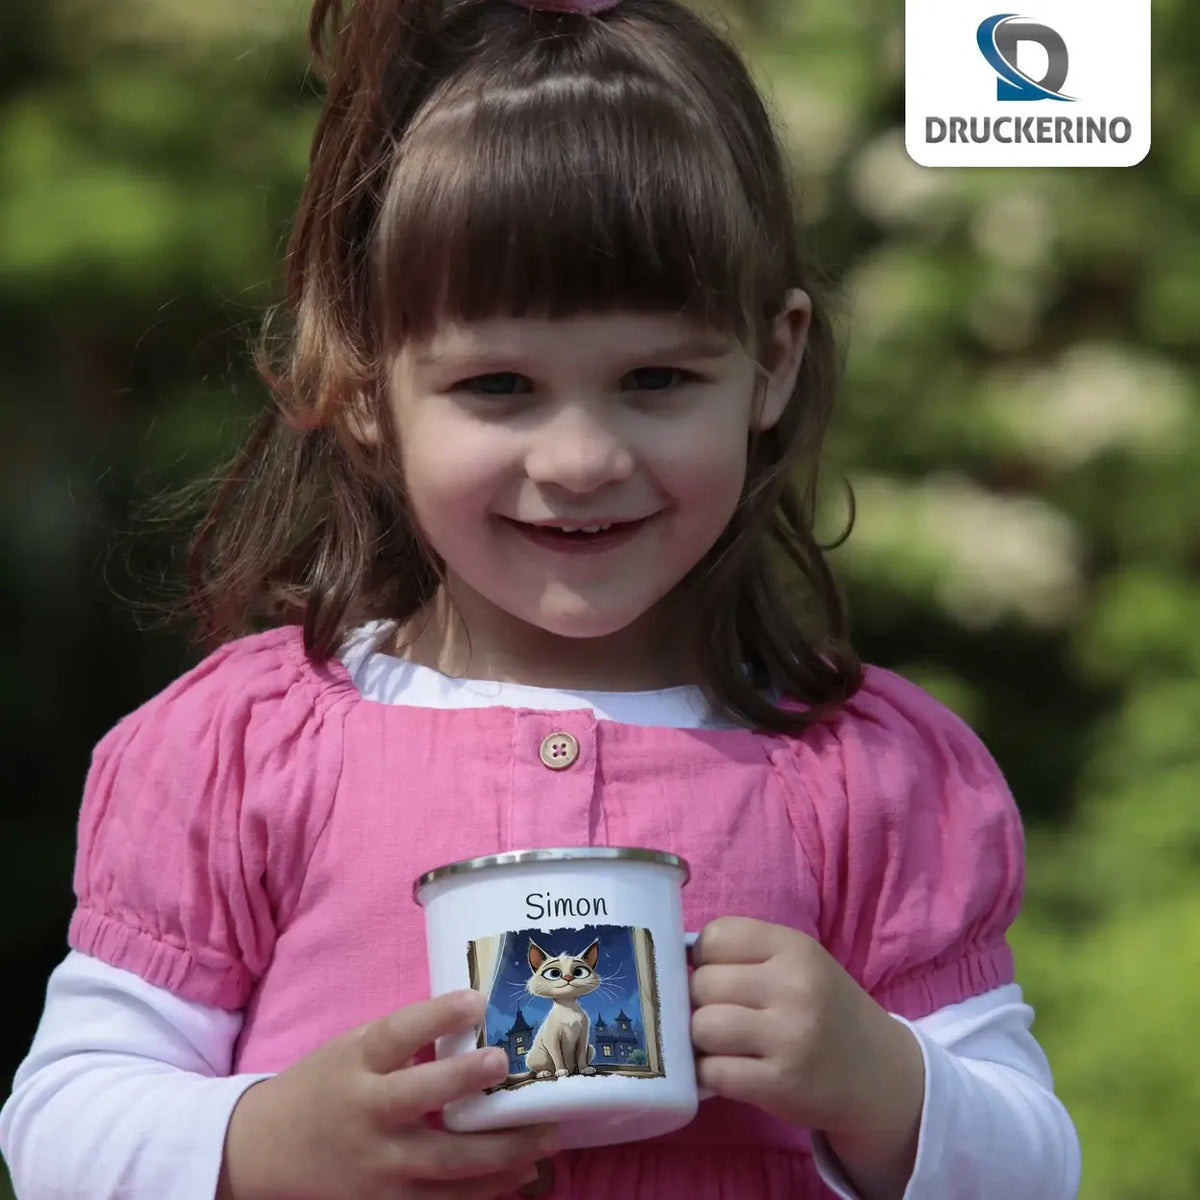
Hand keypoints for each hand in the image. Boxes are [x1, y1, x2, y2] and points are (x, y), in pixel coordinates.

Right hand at [218, 990, 558, 1199]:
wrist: (266, 1151)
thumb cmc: (324, 1086)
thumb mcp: (351, 1048)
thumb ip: (404, 1039)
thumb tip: (475, 1016)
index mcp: (356, 1065)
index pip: (396, 1034)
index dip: (436, 1016)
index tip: (476, 999)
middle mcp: (366, 1116)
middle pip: (421, 1098)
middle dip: (466, 1081)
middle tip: (506, 1063)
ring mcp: (377, 1167)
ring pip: (445, 1165)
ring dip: (501, 1152)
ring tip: (546, 1135)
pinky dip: (485, 1191)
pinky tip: (521, 1175)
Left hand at [690, 917, 923, 1199]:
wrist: (881, 1075)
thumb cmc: (826, 1010)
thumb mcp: (799, 965)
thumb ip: (747, 954)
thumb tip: (672, 960)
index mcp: (795, 948)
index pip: (715, 936)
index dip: (703, 958)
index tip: (717, 976)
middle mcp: (793, 987)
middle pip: (702, 983)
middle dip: (700, 1002)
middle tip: (723, 1015)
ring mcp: (788, 1038)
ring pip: (702, 1027)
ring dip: (702, 1040)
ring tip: (724, 1044)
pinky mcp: (780, 1085)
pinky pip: (713, 1071)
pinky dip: (709, 1073)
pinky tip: (728, 1070)